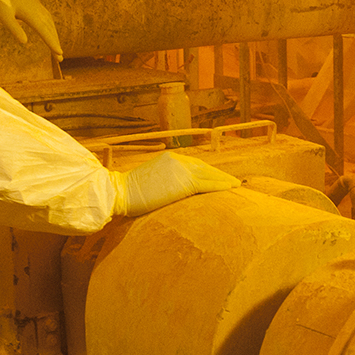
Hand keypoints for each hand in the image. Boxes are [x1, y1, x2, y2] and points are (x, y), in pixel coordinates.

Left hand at [0, 0, 64, 58]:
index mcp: (29, 13)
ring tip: (56, 49)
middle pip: (49, 29)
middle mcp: (36, 9)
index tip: (60, 54)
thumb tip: (24, 42)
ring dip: (54, 36)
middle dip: (55, 43)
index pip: (44, 31)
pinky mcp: (33, 3)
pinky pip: (46, 17)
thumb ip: (14, 28)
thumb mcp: (2, 14)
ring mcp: (36, 5)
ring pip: (49, 23)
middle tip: (60, 59)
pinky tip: (50, 32)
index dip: (52, 43)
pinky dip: (50, 27)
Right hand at [112, 152, 239, 216]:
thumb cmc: (127, 194)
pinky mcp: (183, 182)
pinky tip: (230, 189)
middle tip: (232, 181)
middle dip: (219, 174)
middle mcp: (176, 160)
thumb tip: (170, 194)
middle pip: (204, 167)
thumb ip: (163, 184)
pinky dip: (221, 186)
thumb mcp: (148, 184)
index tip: (217, 177)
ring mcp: (180, 169)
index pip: (193, 165)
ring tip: (235, 185)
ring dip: (224, 180)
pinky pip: (207, 184)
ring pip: (208, 174)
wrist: (118, 193)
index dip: (207, 171)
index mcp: (168, 159)